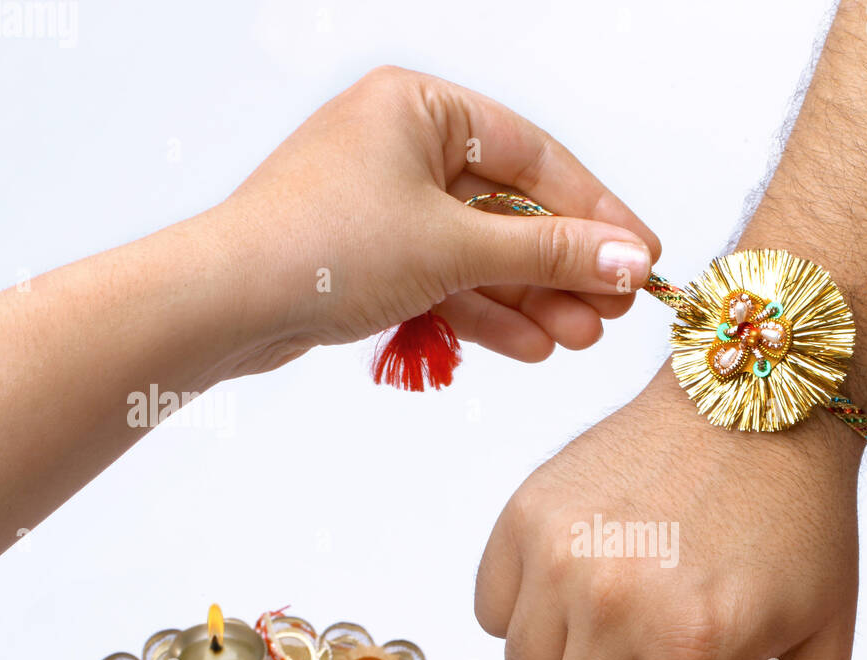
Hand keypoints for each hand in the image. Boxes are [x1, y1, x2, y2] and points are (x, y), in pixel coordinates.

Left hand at [214, 66, 660, 374]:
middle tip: (613, 311)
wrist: (225, 305)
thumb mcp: (455, 246)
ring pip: (483, 254)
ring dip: (533, 299)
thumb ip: (549, 254)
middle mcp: (404, 148)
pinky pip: (448, 280)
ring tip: (580, 337)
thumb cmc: (321, 245)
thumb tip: (627, 261)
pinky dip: (487, 313)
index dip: (596, 213)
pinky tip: (532, 344)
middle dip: (564, 268)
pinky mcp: (374, 257)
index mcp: (421, 108)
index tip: (641, 257)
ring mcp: (388, 206)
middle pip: (512, 211)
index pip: (535, 158)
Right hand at [474, 366, 863, 659]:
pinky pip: (491, 617)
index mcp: (699, 641)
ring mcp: (557, 554)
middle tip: (673, 648)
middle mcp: (615, 600)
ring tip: (630, 612)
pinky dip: (533, 615)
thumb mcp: (822, 652)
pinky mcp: (520, 515)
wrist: (751, 402)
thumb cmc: (797, 530)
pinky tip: (588, 577)